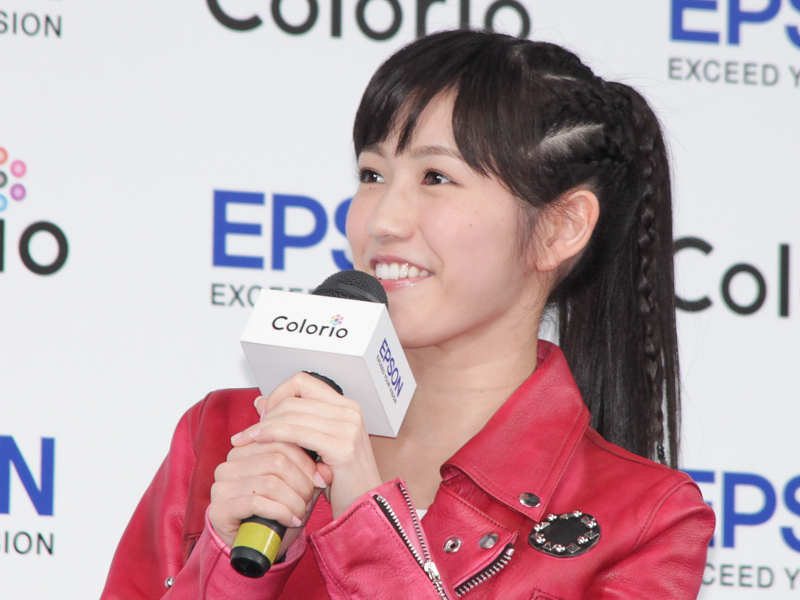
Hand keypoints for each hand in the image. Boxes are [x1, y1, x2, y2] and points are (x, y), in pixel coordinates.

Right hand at [209, 428, 328, 551]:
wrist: (254, 546)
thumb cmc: (276, 512)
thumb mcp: (297, 488)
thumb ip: (310, 474)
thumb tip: (327, 469)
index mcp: (246, 449)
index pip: (281, 441)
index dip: (306, 461)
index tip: (322, 479)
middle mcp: (229, 463)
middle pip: (277, 460)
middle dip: (301, 482)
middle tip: (310, 500)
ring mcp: (221, 485)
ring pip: (270, 482)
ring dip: (293, 500)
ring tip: (301, 512)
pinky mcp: (220, 508)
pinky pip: (257, 503)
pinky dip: (281, 512)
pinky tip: (291, 520)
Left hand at [239, 372, 382, 518]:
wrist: (362, 508)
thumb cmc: (341, 481)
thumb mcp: (314, 445)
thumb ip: (292, 421)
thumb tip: (261, 401)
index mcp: (345, 407)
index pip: (302, 382)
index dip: (278, 394)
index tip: (264, 414)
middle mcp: (349, 412)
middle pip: (294, 398)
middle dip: (266, 414)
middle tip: (249, 432)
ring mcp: (348, 428)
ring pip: (292, 413)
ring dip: (263, 425)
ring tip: (246, 439)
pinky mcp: (341, 446)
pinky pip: (297, 432)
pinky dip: (273, 434)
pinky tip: (259, 442)